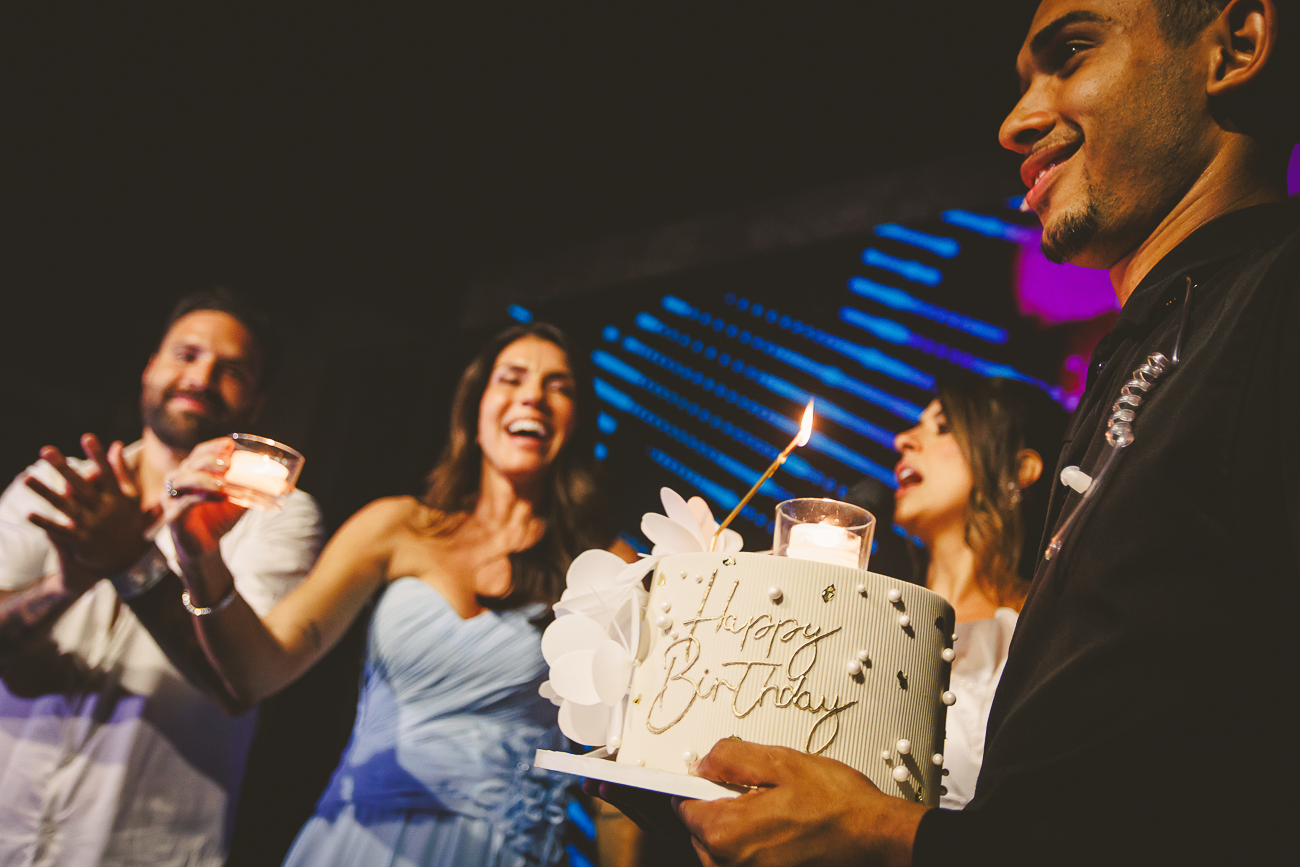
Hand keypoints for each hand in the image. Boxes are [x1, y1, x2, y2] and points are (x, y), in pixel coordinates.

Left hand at [25, 434, 158, 576]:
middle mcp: (104, 510)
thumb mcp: (131, 496)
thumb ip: (121, 470)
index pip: (107, 472)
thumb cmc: (129, 521)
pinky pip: (59, 530)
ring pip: (65, 506)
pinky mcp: (79, 540)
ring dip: (45, 492)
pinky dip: (45, 523)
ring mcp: (91, 525)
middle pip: (80, 486)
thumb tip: (116, 444)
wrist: (127, 559)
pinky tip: (29, 514)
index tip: (87, 437)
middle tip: (45, 450)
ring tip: (27, 478)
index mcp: (117, 497)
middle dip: (63, 467)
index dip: (97, 455)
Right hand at [163, 437, 246, 562]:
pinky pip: (183, 502)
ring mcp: (172, 497)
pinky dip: (201, 497)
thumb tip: (286, 483)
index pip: (200, 453)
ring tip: (223, 482)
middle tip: (228, 462)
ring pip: (182, 479)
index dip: (213, 447)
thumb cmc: (220, 518)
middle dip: (209, 459)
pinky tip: (218, 497)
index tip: (229, 445)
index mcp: (194, 471)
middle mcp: (179, 480)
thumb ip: (251, 487)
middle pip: (190, 463)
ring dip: (203, 478)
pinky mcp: (172, 515)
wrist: (206, 547)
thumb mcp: (238, 499)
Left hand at [674, 739, 928, 866]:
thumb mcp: (780, 762)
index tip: (709, 774)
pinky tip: (780, 827)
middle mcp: (734, 864)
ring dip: (735, 825)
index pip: (684, 807)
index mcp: (728, 833)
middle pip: (701, 829)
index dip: (696, 783)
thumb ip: (730, 758)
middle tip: (753, 788)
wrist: (877, 837)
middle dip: (717, 805)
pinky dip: (752, 843)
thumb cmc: (838, 803)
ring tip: (772, 807)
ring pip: (721, 848)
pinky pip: (743, 860)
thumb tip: (703, 762)